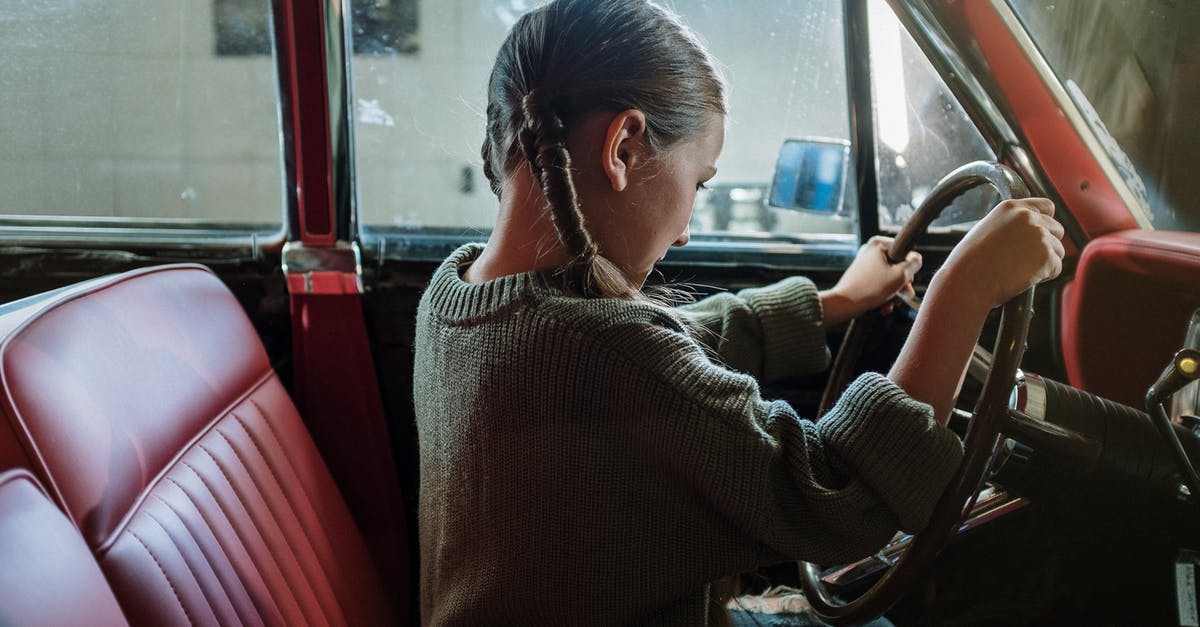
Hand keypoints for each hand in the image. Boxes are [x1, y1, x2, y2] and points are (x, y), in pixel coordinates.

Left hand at [820, 235, 921, 327]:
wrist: (844, 305)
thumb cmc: (870, 289)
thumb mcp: (899, 276)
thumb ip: (914, 264)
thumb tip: (916, 258)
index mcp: (878, 243)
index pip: (906, 253)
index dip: (909, 269)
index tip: (905, 281)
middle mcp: (870, 251)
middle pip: (898, 267)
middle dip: (901, 285)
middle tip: (901, 295)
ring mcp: (865, 264)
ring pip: (889, 278)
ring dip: (894, 293)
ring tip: (890, 304)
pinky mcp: (861, 277)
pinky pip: (879, 284)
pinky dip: (883, 296)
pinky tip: (883, 307)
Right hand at [935, 197, 1065, 311]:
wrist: (968, 282)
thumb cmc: (969, 262)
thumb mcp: (986, 229)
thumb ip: (1010, 224)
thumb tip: (1027, 232)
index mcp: (1012, 207)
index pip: (1046, 206)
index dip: (1046, 221)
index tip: (1042, 232)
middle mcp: (1028, 218)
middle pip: (1057, 229)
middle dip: (1047, 245)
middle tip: (1025, 259)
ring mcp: (1040, 236)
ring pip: (1058, 251)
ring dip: (1045, 262)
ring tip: (1018, 269)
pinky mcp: (1047, 257)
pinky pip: (1056, 268)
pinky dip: (1044, 276)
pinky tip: (1022, 277)